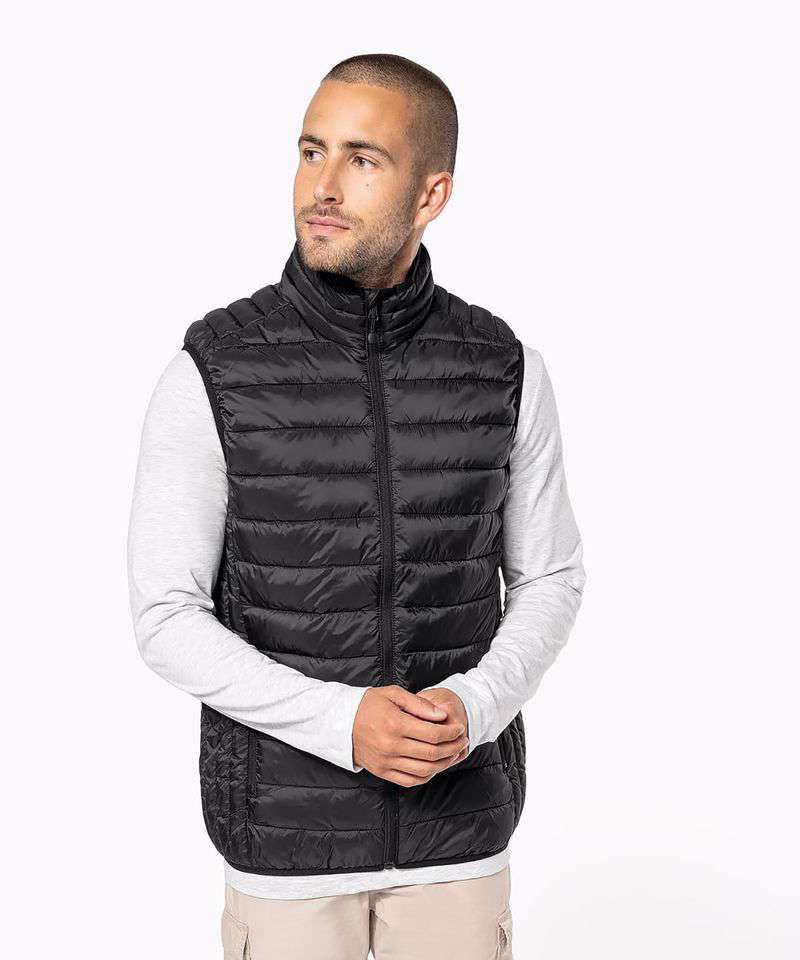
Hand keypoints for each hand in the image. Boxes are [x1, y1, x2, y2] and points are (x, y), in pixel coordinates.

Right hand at [353, 685, 468, 786]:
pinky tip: (435, 767)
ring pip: (424, 770)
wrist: (340, 722)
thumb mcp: (393, 694)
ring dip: (444, 764)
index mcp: (395, 724)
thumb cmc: (368, 704)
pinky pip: (410, 780)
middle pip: (432, 753)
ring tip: (453, 754)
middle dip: (453, 748)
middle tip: (462, 741)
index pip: (433, 733)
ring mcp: (386, 762)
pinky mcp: (382, 772)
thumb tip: (442, 716)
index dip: (451, 733)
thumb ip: (419, 704)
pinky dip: (427, 776)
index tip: (460, 729)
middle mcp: (391, 745)